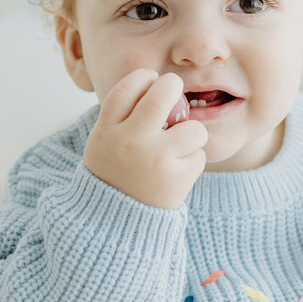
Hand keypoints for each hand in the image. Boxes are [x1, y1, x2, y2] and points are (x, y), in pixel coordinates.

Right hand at [82, 69, 207, 209]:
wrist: (114, 223)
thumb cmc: (115, 173)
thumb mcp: (103, 143)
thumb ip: (123, 117)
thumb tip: (157, 86)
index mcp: (107, 131)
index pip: (126, 89)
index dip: (143, 78)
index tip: (151, 79)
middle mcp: (130, 141)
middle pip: (161, 95)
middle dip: (173, 87)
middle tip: (175, 92)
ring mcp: (155, 159)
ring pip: (193, 128)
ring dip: (191, 134)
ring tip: (177, 147)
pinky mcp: (177, 178)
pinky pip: (199, 155)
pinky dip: (192, 161)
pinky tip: (176, 171)